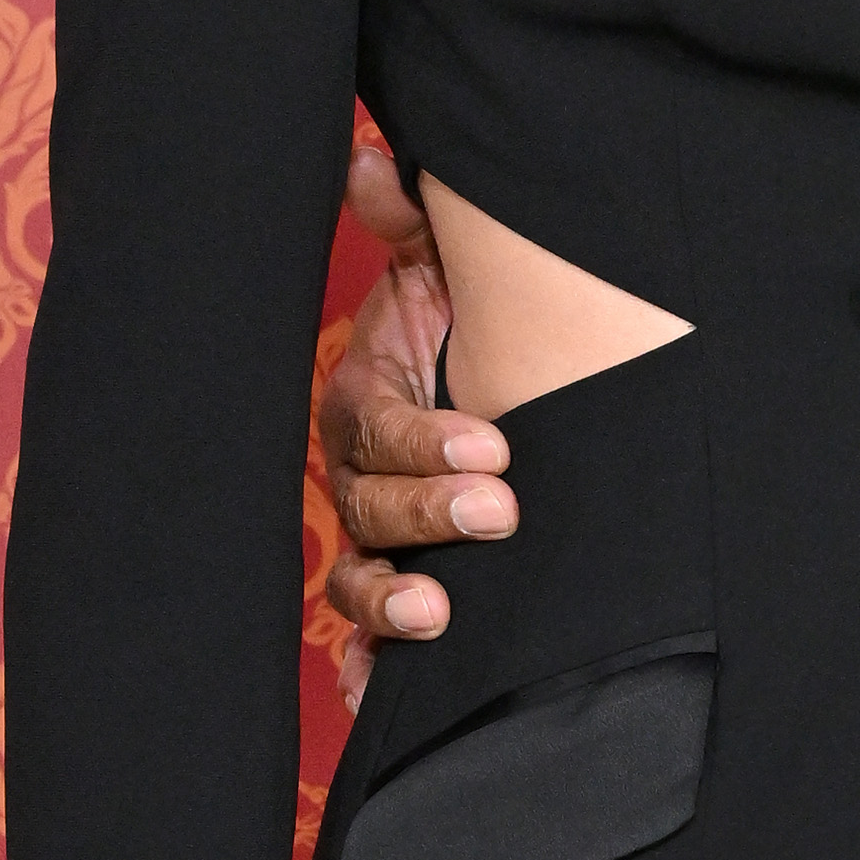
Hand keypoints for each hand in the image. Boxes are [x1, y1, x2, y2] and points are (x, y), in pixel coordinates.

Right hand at [319, 130, 507, 667]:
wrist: (486, 376)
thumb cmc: (462, 324)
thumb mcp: (441, 268)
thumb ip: (410, 223)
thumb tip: (372, 159)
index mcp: (366, 400)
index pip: (380, 426)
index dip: (428, 438)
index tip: (494, 445)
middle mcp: (358, 474)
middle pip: (368, 506)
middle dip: (430, 511)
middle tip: (501, 511)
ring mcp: (372, 538)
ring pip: (358, 577)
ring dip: (390, 599)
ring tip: (437, 612)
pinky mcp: (392, 589)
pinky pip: (364, 638)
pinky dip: (369, 669)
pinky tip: (378, 700)